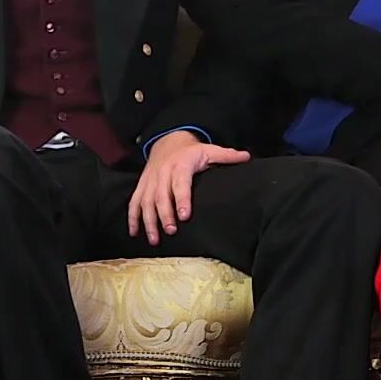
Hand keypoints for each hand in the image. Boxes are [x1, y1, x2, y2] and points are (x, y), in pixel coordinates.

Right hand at [127, 130, 249, 245]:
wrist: (167, 140)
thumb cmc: (192, 151)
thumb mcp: (209, 149)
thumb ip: (227, 155)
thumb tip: (247, 157)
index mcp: (180, 165)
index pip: (180, 183)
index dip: (181, 199)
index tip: (184, 216)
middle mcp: (162, 172)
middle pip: (161, 196)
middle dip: (164, 215)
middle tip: (171, 231)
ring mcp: (150, 180)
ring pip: (145, 201)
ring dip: (148, 221)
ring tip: (155, 239)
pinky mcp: (142, 185)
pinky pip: (134, 202)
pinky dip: (133, 218)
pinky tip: (134, 233)